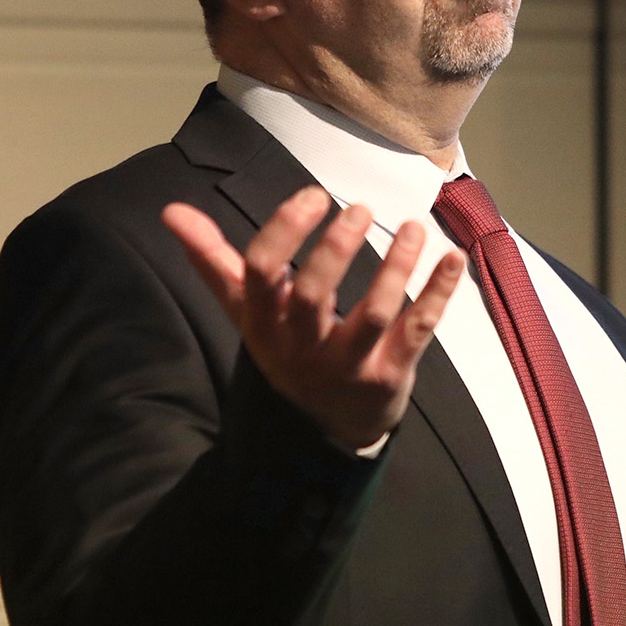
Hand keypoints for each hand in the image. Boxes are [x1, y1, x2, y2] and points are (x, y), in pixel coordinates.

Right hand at [162, 187, 463, 450]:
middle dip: (336, 249)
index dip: (285, 231)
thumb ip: (213, 259)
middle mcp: (302, 347)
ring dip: (396, 267)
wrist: (322, 428)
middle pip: (316, 295)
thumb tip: (171, 212)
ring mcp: (348, 365)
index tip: (313, 197)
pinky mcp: (390, 377)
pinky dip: (439, 293)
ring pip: (373, 314)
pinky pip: (418, 331)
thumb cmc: (284, 349)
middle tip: (359, 209)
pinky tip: (454, 257)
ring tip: (413, 227)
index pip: (262, 273)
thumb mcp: (245, 309)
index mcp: (264, 323)